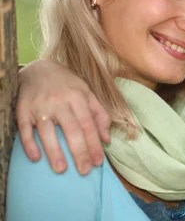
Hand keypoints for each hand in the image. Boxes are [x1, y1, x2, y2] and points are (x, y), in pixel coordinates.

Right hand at [16, 59, 111, 174]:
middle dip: (79, 151)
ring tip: (61, 169)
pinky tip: (35, 158)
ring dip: (54, 151)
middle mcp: (60, 102)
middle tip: (84, 171)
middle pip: (71, 129)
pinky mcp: (23, 110)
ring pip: (48, 131)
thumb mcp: (87, 93)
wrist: (38, 68)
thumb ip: (99, 114)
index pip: (88, 124)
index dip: (94, 144)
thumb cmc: (67, 84)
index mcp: (78, 97)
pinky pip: (24, 129)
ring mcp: (40, 106)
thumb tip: (107, 139)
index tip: (98, 163)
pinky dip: (29, 144)